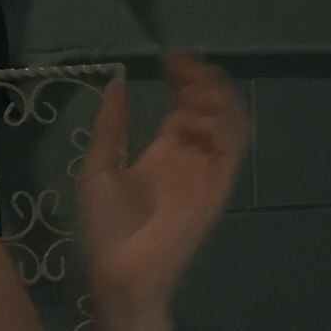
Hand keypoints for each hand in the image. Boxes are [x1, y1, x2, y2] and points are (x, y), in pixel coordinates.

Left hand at [77, 54, 248, 315]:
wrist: (119, 272)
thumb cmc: (106, 228)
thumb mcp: (99, 167)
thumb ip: (111, 126)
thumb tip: (116, 83)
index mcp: (164, 151)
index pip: (187, 103)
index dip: (185, 77)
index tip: (169, 59)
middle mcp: (190, 156)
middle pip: (215, 105)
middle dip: (204, 79)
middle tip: (182, 68)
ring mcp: (206, 170)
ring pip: (231, 121)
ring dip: (215, 98)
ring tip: (188, 91)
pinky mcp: (216, 187)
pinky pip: (231, 149)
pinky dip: (220, 125)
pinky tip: (191, 119)